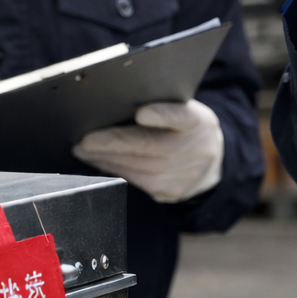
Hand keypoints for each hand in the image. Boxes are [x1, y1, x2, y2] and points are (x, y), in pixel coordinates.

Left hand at [71, 99, 223, 202]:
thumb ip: (160, 106)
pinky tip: (100, 162)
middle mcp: (196, 149)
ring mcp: (185, 175)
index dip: (161, 115)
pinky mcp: (172, 192)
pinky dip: (114, 170)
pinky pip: (137, 182)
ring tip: (84, 150)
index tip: (141, 113)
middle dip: (112, 144)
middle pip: (150, 146)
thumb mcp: (183, 110)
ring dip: (106, 159)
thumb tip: (114, 105)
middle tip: (85, 141)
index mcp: (197, 120)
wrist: (212, 162)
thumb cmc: (186, 128)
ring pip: (138, 167)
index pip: (181, 115)